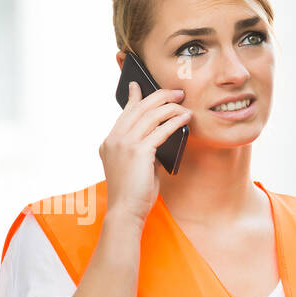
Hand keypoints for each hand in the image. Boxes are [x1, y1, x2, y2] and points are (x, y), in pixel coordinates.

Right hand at [100, 80, 189, 226]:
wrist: (126, 211)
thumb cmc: (134, 194)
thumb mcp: (135, 166)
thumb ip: (143, 150)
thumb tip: (162, 136)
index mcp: (110, 142)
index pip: (124, 113)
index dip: (134, 97)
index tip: (138, 85)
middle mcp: (114, 139)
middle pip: (139, 108)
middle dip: (159, 97)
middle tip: (176, 92)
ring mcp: (124, 144)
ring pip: (150, 115)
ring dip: (170, 107)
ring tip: (184, 105)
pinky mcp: (138, 151)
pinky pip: (160, 130)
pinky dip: (175, 122)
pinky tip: (185, 119)